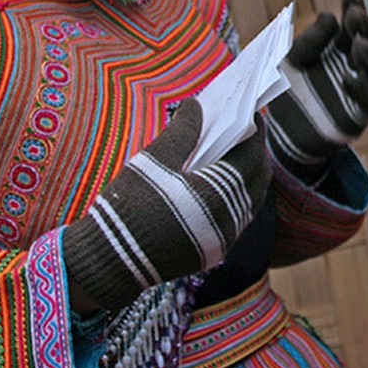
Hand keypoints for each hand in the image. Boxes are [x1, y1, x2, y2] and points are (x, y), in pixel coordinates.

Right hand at [63, 101, 271, 311]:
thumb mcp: (153, 161)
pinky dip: (237, 197)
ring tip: (235, 153)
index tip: (253, 113)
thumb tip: (196, 104)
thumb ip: (182, 130)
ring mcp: (224, 239)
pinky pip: (238, 218)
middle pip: (258, 178)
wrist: (108, 262)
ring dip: (248, 175)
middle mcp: (230, 220)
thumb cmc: (129, 206)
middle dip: (256, 151)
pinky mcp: (213, 252)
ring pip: (251, 201)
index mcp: (219, 194)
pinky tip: (221, 184)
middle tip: (246, 130)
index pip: (252, 155)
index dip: (256, 132)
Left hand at [266, 0, 367, 180]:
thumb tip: (331, 18)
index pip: (353, 24)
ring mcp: (362, 91)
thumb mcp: (288, 61)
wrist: (281, 133)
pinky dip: (363, 89)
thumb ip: (307, 41)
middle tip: (355, 15)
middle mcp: (355, 66)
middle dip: (366, 27)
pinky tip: (346, 79)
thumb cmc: (287, 91)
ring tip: (358, 44)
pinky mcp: (361, 116)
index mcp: (340, 48)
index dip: (355, 6)